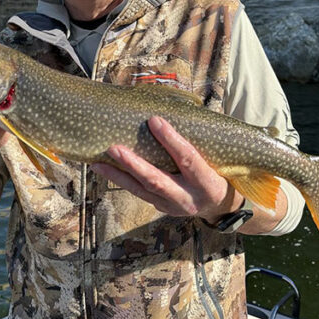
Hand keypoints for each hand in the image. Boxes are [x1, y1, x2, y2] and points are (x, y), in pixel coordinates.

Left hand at [91, 116, 242, 221]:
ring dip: (118, 175)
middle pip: (157, 180)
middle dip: (134, 164)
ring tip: (97, 162)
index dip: (171, 140)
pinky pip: (139, 193)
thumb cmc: (218, 173)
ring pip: (142, 190)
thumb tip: (171, 109)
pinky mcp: (161, 209)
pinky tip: (106, 170)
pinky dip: (122, 181)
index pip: (188, 158)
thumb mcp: (217, 160)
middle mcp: (188, 198)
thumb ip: (198, 141)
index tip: (154, 120)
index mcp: (207, 183)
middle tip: (113, 148)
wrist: (220, 208)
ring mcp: (173, 207)